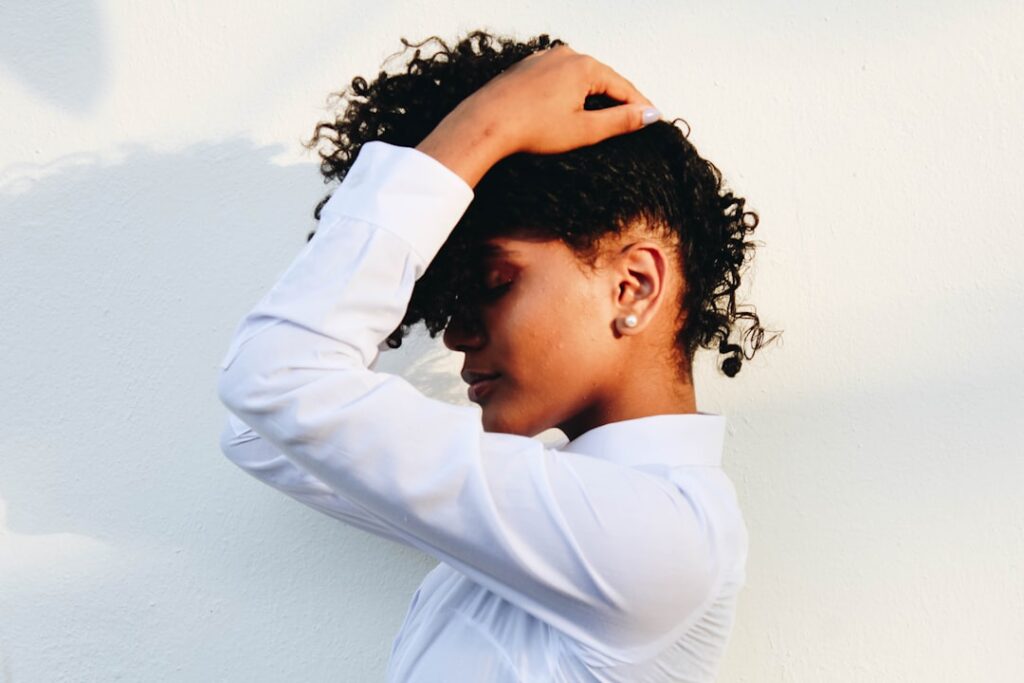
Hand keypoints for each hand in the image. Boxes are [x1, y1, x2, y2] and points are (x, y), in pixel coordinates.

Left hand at [464, 44, 658, 156]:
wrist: (485, 123)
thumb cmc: (532, 128)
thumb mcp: (584, 130)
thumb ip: (620, 121)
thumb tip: (650, 115)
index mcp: (584, 66)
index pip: (623, 87)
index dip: (640, 106)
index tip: (654, 120)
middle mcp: (566, 55)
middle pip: (602, 79)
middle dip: (618, 99)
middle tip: (635, 119)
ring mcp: (544, 59)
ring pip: (580, 78)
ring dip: (594, 96)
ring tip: (606, 117)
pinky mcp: (527, 69)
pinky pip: (559, 79)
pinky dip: (571, 93)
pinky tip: (571, 109)